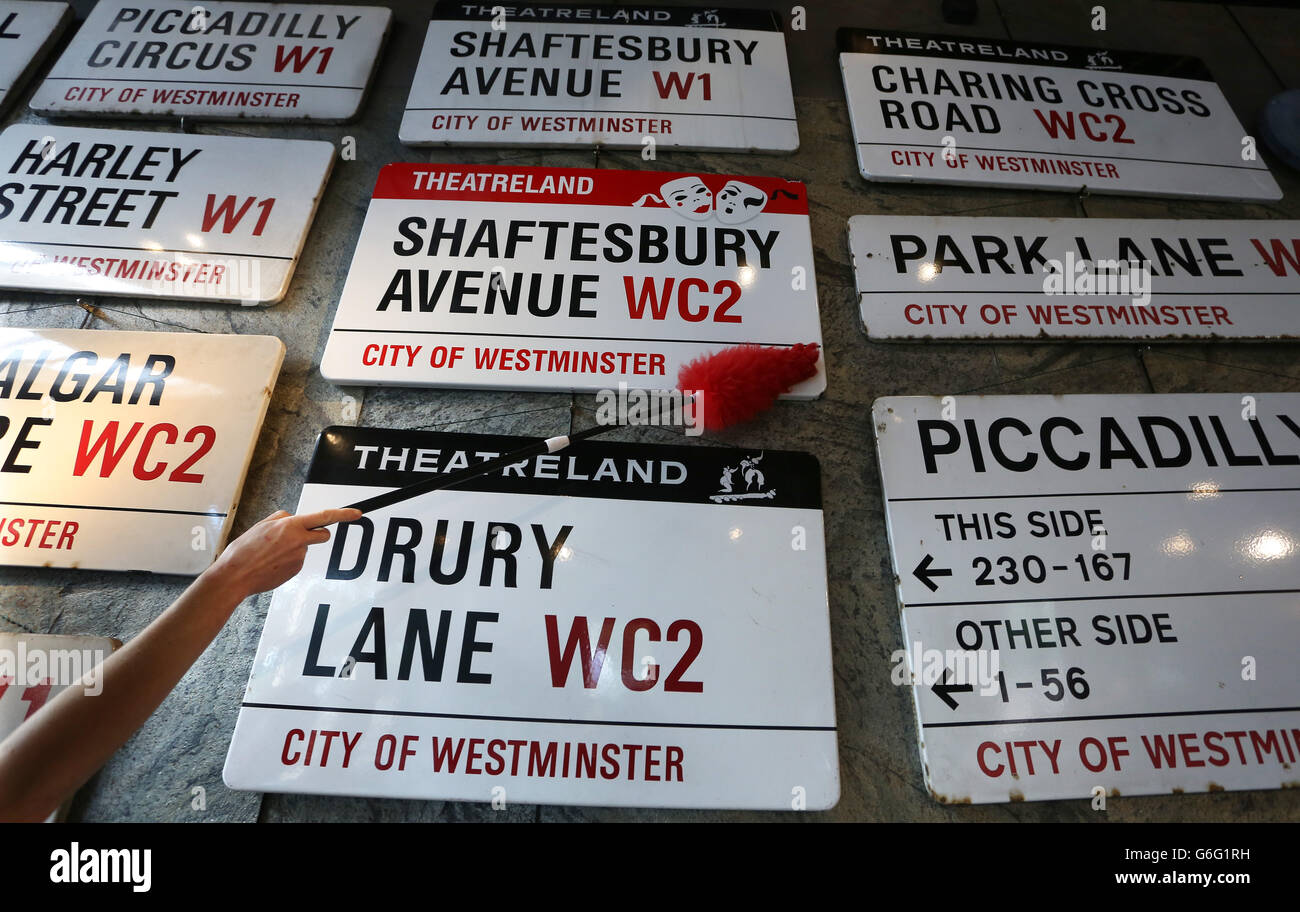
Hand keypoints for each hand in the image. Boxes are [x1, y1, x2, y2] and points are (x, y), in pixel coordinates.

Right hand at [206, 508, 361, 599]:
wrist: (235, 576)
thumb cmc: (244, 551)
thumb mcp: (261, 525)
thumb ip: (281, 519)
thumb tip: (292, 519)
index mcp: (290, 526)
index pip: (324, 516)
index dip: (343, 514)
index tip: (357, 513)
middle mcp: (298, 541)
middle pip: (323, 535)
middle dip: (318, 534)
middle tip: (300, 537)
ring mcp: (299, 558)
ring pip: (305, 549)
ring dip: (294, 549)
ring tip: (271, 554)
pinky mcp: (296, 570)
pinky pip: (297, 561)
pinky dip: (288, 561)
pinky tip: (272, 564)